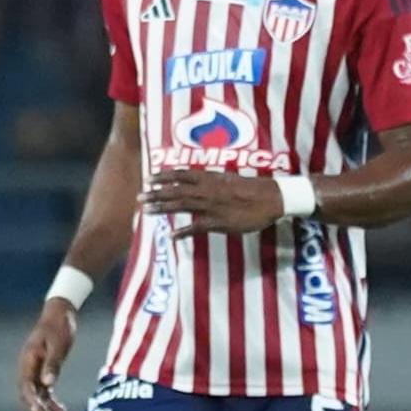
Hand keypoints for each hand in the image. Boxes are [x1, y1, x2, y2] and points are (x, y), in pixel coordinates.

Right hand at [17, 300, 77, 410]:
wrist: (60, 312)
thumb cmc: (59, 326)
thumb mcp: (58, 345)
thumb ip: (53, 364)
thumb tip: (48, 384)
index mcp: (28, 360)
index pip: (26, 386)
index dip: (32, 402)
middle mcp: (28, 366)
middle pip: (28, 394)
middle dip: (36, 410)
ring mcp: (35, 368)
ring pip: (36, 394)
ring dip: (44, 408)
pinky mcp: (44, 369)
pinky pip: (44, 389)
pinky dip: (50, 400)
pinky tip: (61, 410)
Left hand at [142, 168, 285, 235]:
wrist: (271, 198)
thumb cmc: (252, 189)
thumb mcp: (228, 180)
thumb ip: (211, 182)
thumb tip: (200, 182)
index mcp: (210, 178)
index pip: (181, 174)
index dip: (164, 177)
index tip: (149, 178)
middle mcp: (206, 190)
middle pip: (175, 190)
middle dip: (156, 194)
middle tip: (139, 197)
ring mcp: (211, 206)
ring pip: (181, 205)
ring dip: (162, 208)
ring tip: (146, 211)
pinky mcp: (218, 222)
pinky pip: (196, 227)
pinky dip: (183, 232)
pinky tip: (171, 236)